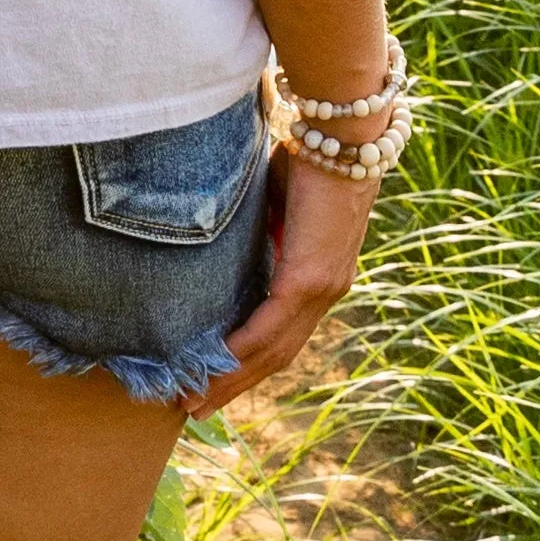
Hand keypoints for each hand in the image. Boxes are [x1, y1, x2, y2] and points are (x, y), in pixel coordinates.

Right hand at [187, 148, 377, 416]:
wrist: (342, 132)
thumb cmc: (309, 152)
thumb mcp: (274, 199)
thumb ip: (257, 229)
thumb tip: (221, 237)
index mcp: (321, 274)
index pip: (285, 333)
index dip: (251, 361)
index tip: (216, 382)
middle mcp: (327, 289)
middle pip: (279, 354)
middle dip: (236, 384)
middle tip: (198, 408)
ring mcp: (321, 287)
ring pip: (275, 349)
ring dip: (233, 378)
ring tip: (196, 400)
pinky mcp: (309, 277)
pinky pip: (270, 327)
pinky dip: (240, 351)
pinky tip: (214, 367)